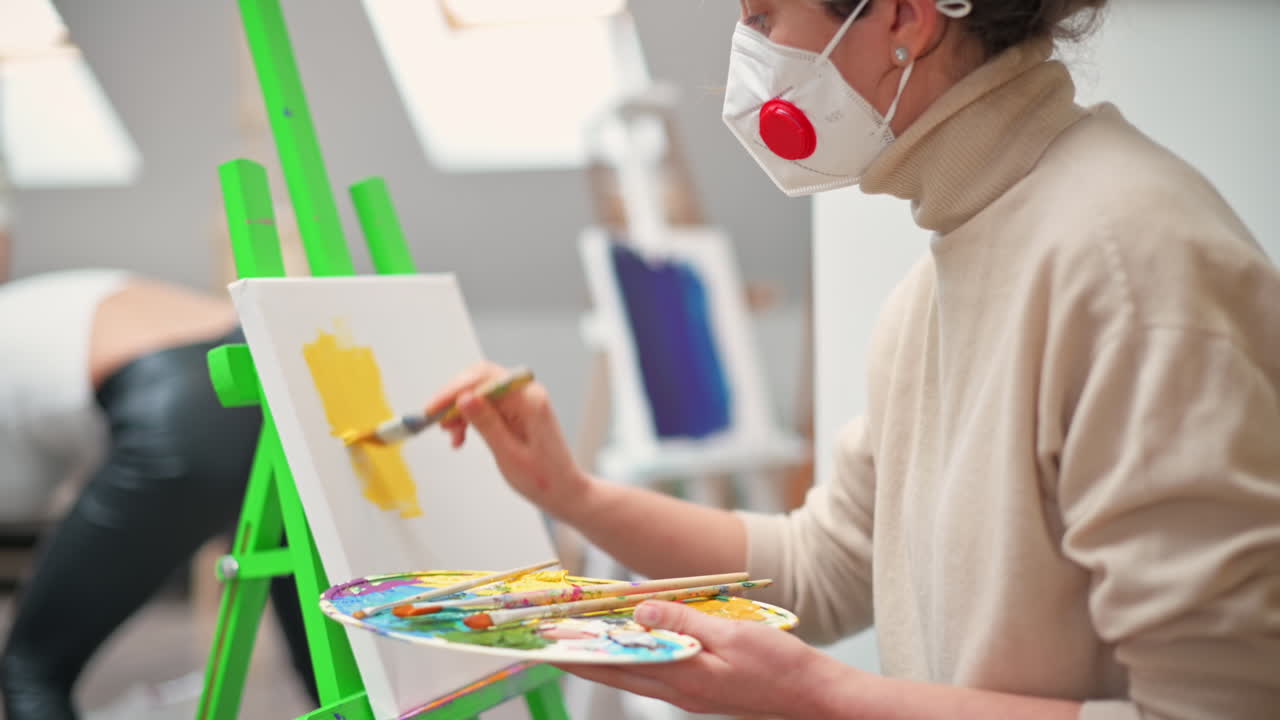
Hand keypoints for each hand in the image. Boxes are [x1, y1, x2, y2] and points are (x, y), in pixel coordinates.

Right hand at [427, 362, 588, 516]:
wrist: (564, 491)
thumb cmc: (544, 478)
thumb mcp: (509, 454)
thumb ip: (486, 423)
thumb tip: (464, 398)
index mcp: (530, 400)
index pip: (484, 378)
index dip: (454, 390)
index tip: (433, 409)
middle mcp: (527, 394)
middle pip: (479, 380)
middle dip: (454, 399)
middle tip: (436, 422)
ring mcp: (522, 401)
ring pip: (479, 393)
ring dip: (460, 412)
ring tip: (452, 436)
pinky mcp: (516, 411)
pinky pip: (486, 406)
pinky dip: (470, 419)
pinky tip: (461, 437)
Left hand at [556, 600, 851, 718]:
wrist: (814, 695)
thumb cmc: (780, 665)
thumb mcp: (732, 635)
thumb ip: (684, 621)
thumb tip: (640, 612)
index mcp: (683, 677)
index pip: (618, 663)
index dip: (580, 652)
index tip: (547, 640)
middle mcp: (679, 690)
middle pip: (618, 670)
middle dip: (582, 654)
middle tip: (549, 637)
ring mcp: (689, 692)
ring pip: (636, 671)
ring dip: (607, 654)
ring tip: (579, 635)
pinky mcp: (700, 688)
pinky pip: (658, 670)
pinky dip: (637, 654)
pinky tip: (632, 640)